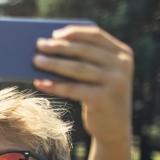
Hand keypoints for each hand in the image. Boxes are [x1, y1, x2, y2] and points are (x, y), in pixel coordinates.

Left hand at [34, 26, 133, 145]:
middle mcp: (123, 65)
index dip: (74, 33)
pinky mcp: (105, 99)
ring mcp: (116, 82)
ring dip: (55, 64)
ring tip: (36, 61)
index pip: (96, 35)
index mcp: (122, 53)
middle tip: (39, 45)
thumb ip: (84, 59)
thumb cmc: (98, 95)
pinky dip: (56, 85)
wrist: (114, 127)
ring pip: (79, 69)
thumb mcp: (97, 75)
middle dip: (59, 47)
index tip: (54, 33)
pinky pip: (75, 89)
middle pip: (85, 51)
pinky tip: (40, 83)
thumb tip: (48, 47)